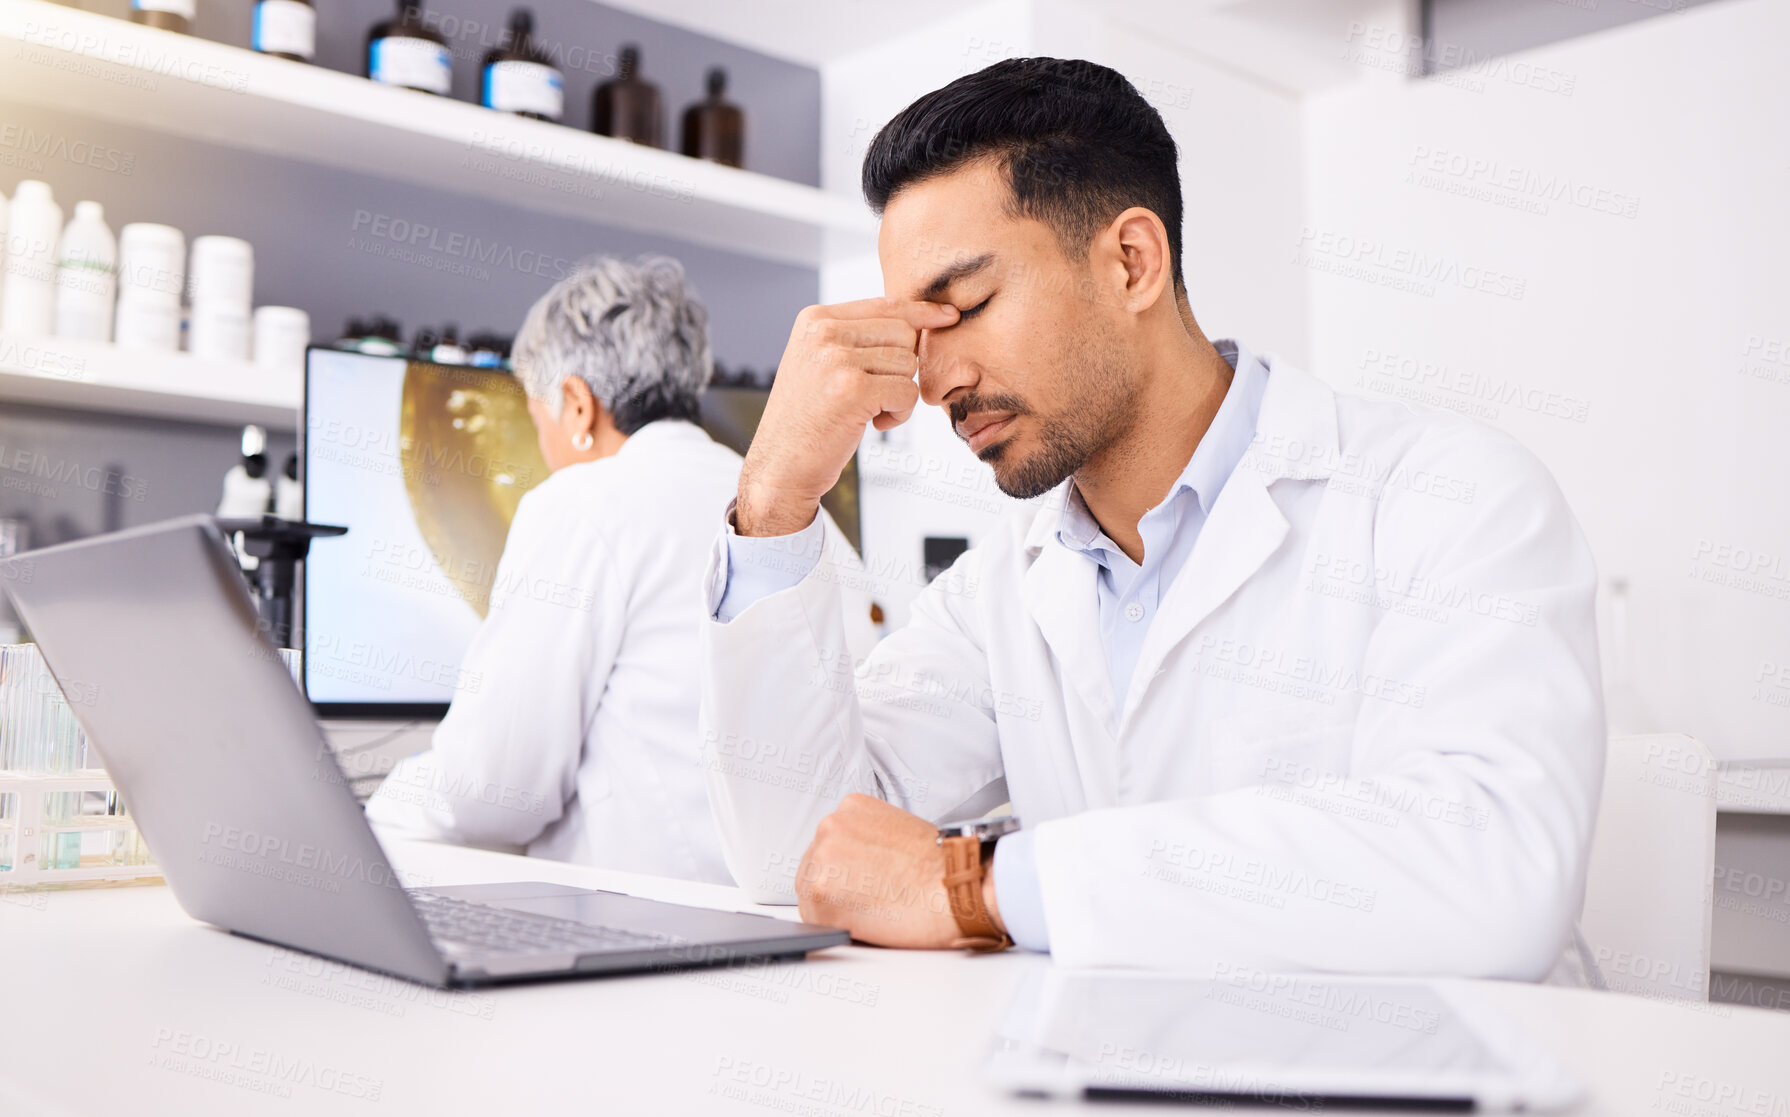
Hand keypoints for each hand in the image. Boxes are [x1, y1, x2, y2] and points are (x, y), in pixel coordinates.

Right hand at [736, 298, 958, 536]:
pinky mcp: (852, 389)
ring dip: (900, 394)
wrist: (780, 467)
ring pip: (908, 364)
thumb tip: (918, 319)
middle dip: (902, 368)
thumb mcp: (821, 364)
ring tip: (869, 412)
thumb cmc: (807, 420)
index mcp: (816, 320)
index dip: (921, 311)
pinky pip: (907, 392)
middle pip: (903, 333)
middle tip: (876, 395)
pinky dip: (899, 413)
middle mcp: (824, 332)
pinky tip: (873, 424)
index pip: (884, 304)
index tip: (948, 316)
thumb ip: (856, 338)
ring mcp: (836, 359)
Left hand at [794, 793, 1002, 947]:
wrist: (955, 888)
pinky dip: (835, 924)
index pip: (830, 843)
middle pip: (815, 865)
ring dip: (833, 905)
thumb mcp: (897, 831)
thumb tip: (853, 865)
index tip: (861, 880)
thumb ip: (866, 841)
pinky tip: (865, 921)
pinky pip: (815, 917)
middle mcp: (830, 827)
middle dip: (837, 885)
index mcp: (850, 808)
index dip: (846, 868)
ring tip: (872, 909)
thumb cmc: (940, 867)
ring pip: (811, 892)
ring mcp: (821, 859)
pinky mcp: (820, 893)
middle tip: (869, 898)